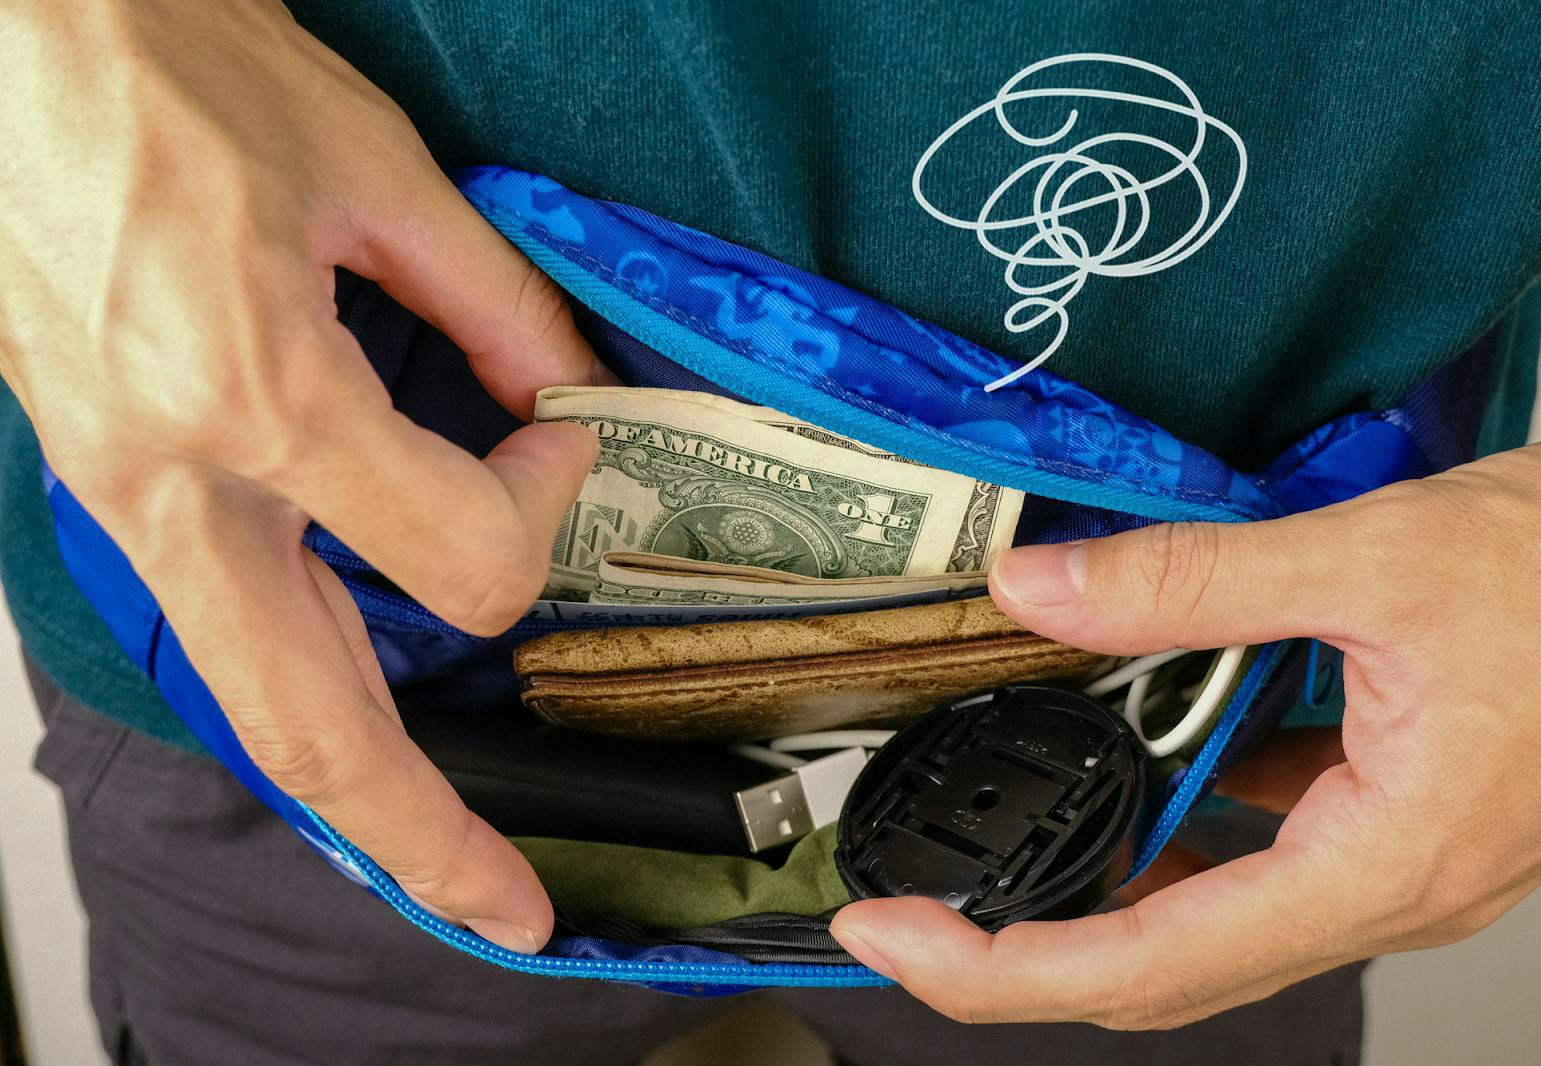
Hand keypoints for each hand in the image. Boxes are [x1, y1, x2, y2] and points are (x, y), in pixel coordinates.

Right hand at [0, 0, 605, 949]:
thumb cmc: (154, 61)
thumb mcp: (368, 164)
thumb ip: (493, 299)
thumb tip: (560, 390)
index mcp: (255, 400)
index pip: (463, 558)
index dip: (545, 506)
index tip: (559, 431)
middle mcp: (174, 485)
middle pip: (313, 734)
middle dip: (426, 839)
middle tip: (515, 907)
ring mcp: (124, 498)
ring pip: (256, 700)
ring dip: (363, 788)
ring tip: (452, 850)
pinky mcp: (108, 483)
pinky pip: (221, 624)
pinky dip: (305, 688)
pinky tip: (370, 706)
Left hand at [832, 435, 1540, 1025]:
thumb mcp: (1375, 559)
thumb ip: (1194, 582)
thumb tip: (1045, 590)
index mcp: (1381, 863)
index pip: (1149, 962)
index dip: (999, 971)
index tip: (892, 939)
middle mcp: (1387, 889)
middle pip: (1166, 965)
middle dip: (1021, 948)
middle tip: (909, 906)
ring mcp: (1399, 862)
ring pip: (1215, 914)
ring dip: (1105, 886)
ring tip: (1007, 836)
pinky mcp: (1405, 817)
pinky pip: (1270, 850)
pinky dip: (1191, 822)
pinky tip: (1152, 758)